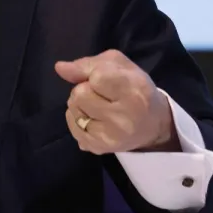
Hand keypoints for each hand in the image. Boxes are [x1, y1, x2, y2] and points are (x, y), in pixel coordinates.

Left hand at [54, 49, 177, 154]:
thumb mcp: (119, 66)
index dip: (94, 74)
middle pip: (79, 95)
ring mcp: (110, 136)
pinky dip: (78, 120)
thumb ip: (88, 63)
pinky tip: (93, 119)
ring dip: (79, 105)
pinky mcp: (100, 148)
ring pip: (73, 111)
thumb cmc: (135, 88)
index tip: (106, 79)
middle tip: (101, 94)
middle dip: (84, 89)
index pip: (97, 77)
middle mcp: (123, 117)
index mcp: (134, 90)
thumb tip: (60, 68)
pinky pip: (73, 128)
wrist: (152, 124)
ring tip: (97, 106)